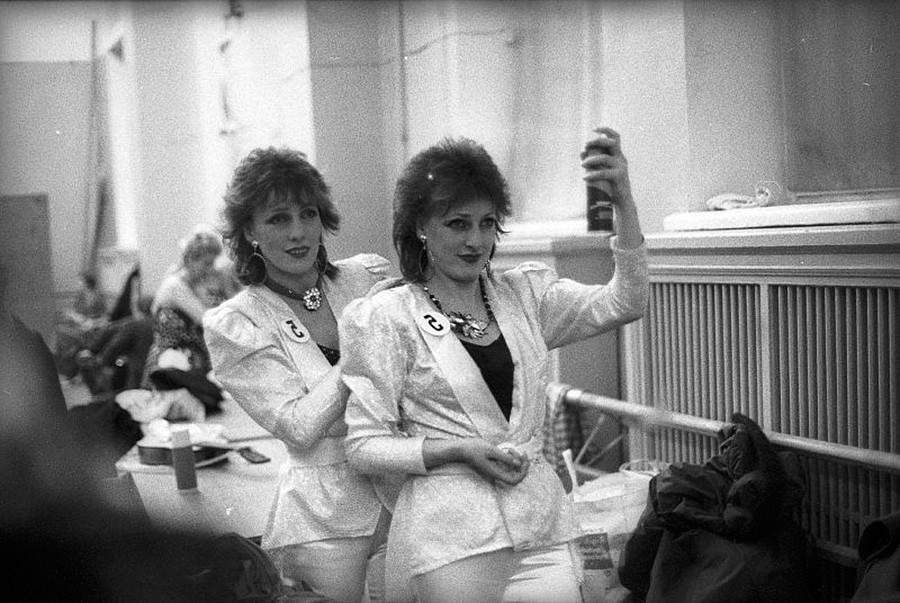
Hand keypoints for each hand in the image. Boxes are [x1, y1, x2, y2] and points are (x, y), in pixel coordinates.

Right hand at [458, 439, 529, 485]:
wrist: (462, 448)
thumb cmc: (474, 448)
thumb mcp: (491, 450)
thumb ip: (504, 458)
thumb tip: (518, 463)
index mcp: (496, 473)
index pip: (515, 480)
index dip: (523, 471)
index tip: (523, 458)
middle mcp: (497, 473)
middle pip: (516, 476)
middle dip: (522, 465)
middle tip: (521, 453)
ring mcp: (496, 470)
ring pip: (512, 470)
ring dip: (517, 460)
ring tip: (511, 450)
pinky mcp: (494, 465)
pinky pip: (507, 466)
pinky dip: (511, 458)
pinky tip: (508, 450)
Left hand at [581, 126, 643, 248]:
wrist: (622, 202)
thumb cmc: (611, 186)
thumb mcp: (601, 171)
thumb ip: (593, 162)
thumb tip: (582, 152)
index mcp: (618, 155)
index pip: (616, 137)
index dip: (606, 130)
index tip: (594, 129)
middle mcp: (621, 159)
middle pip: (611, 143)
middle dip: (597, 141)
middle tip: (585, 147)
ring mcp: (621, 167)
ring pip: (605, 158)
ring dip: (591, 160)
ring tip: (582, 165)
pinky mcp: (619, 177)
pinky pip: (604, 173)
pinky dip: (593, 174)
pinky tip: (584, 178)